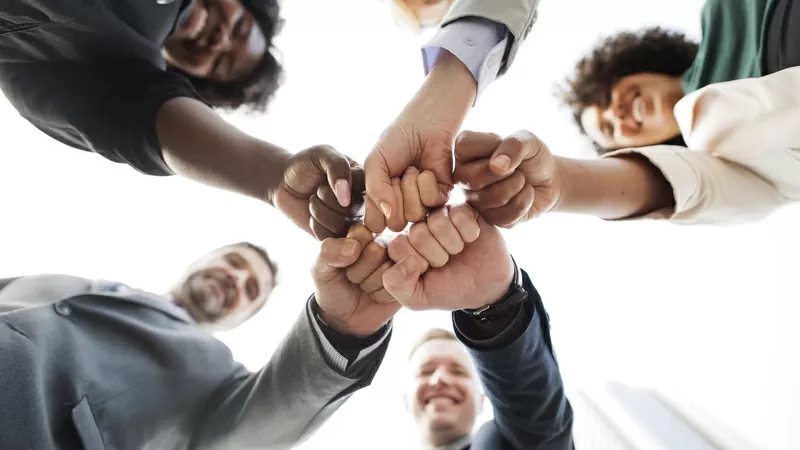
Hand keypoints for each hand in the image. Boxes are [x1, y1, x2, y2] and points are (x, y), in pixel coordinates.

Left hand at [272, 145, 364, 239]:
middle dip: (326, 198)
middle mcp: (363, 202)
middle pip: (352, 210)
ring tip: (314, 200)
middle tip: (318, 189)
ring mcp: (350, 221)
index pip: (366, 189)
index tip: (325, 177)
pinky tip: (312, 214)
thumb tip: (346, 198)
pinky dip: (315, 225)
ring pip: (341, 226)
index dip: (340, 186)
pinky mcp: (336, 235)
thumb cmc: (305, 165)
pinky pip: (330, 237)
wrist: (284, 183)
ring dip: (318, 211)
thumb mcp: (322, 154)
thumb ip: (337, 166)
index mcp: (364, 180)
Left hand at [312, 224, 399, 336]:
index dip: (348, 255)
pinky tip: (377, 295)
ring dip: (371, 285)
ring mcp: (399, 261)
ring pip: (389, 269)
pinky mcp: (409, 279)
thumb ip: (327, 252)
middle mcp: (383, 242)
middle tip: (354, 279)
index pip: (361, 234)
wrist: (345, 319)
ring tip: (364, 287)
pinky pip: (400, 286)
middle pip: (377, 251)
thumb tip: (354, 248)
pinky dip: (382, 296)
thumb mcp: (320, 269)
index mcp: (361, 233)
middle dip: (359, 272)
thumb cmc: (332, 288)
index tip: (342, 265)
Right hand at [364, 51, 476, 232]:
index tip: (381, 181)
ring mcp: (423, 205)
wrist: (424, 123)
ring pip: (414, 216)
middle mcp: (402, 209)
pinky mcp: (443, 197)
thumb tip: (388, 215)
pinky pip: (432, 202)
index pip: (375, 224)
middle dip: (396, 194)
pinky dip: (427, 183)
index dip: (377, 204)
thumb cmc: (396, 141)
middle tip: (399, 173)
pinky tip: (427, 170)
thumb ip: (375, 190)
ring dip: (411, 187)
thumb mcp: (375, 163)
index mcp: (382, 204)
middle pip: (396, 223)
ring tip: (413, 169)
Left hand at [382, 204, 513, 310]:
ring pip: (438, 222)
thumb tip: (404, 260)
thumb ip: (396, 285)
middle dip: (437, 256)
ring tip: (458, 251)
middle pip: (418, 234)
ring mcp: (439, 214)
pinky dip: (469, 233)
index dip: (417, 264)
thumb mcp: (416, 298)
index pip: (397, 246)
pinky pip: (459, 213)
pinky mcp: (462, 207)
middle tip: (446, 262)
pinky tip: (470, 239)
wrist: (485, 288)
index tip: (427, 272)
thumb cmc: (448, 290)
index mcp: (401, 244)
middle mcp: (417, 225)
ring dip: (454, 245)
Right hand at [453, 130, 562, 226]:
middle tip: (516, 167)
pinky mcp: (488, 219)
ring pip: (489, 198)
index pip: (463, 147)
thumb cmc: (532, 157)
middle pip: (472, 178)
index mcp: (465, 151)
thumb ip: (513, 145)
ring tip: (522, 180)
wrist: (548, 182)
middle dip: (505, 172)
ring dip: (517, 186)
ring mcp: (473, 200)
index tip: (502, 144)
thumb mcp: (529, 140)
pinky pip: (503, 216)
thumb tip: (496, 167)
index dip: (489, 147)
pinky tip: (525, 194)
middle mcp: (462, 176)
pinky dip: (524, 202)